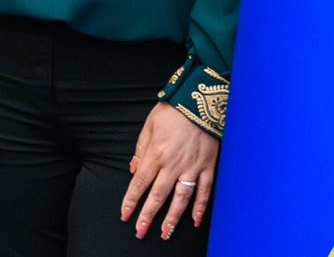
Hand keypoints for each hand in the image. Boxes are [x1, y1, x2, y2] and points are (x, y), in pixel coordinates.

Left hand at [121, 102, 219, 240]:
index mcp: (155, 154)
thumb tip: (134, 171)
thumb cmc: (172, 111)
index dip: (131, 201)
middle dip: (148, 216)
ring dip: (172, 218)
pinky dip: (200, 208)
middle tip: (140, 231)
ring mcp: (192, 167)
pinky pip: (204, 191)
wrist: (200, 100)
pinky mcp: (208, 166)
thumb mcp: (149, 125)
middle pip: (158, 196)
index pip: (140, 183)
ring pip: (181, 199)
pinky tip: (195, 221)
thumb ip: (141, 149)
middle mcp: (173, 164)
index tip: (125, 215)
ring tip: (165, 233)